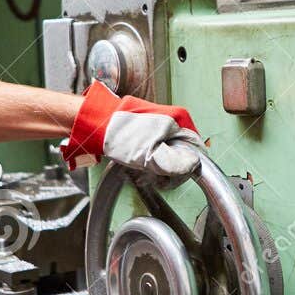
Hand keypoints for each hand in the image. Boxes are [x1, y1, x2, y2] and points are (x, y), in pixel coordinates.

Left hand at [63, 81, 201, 178]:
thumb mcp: (151, 155)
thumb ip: (176, 163)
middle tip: (156, 175)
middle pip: (184, 150)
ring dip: (161, 163)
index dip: (186, 168)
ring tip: (145, 168)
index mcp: (180, 118)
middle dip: (172, 166)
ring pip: (171, 150)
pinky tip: (140, 161)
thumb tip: (193, 165)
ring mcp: (162, 121)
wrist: (97, 124)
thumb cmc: (121, 135)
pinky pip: (160, 145)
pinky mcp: (151, 126)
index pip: (197, 150)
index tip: (172, 177)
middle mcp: (174, 117)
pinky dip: (152, 156)